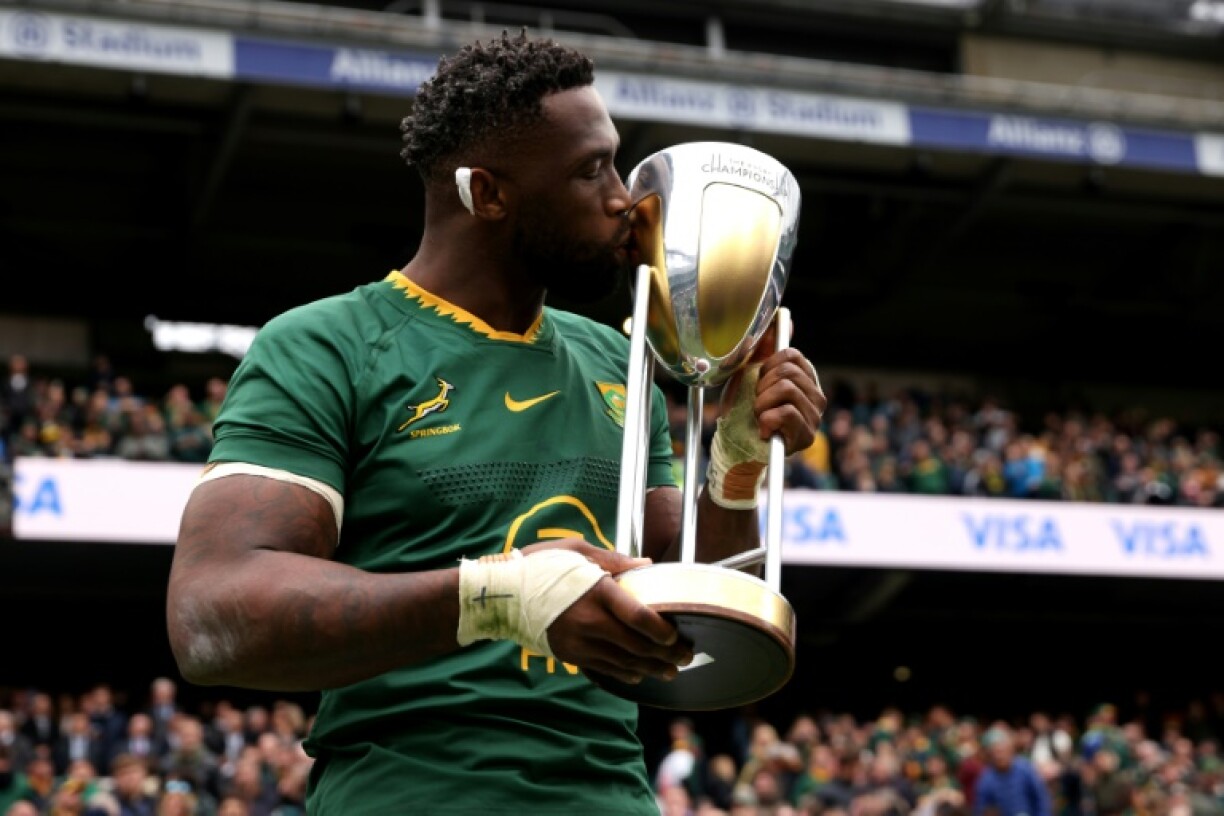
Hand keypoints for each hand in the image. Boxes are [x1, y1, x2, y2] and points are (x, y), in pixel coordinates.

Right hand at [522, 539, 693, 684]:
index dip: (664, 632)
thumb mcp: (577, 550)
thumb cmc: (539, 565)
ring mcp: (579, 642)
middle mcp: (591, 621)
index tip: (677, 634)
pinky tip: (638, 675)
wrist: (501, 593)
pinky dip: (624, 673)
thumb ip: (614, 560)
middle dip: (666, 655)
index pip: (640, 618)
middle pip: (638, 646)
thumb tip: (646, 565)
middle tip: (684, 657)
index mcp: (598, 591)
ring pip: (623, 662)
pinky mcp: (569, 654)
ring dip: (650, 669)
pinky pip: (603, 668)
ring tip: (669, 671)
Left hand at [721, 321, 825, 454]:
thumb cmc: (743, 408)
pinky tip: (765, 429)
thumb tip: (786, 319)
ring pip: (786, 390)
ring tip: (760, 416)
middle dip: (763, 386)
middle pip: (788, 372)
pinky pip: (786, 413)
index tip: (760, 382)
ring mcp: (814, 417)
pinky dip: (767, 420)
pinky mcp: (806, 436)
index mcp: (806, 379)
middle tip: (758, 403)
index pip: (792, 356)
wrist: (734, 443)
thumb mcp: (750, 372)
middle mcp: (816, 397)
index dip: (768, 366)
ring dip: (762, 404)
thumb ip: (766, 346)